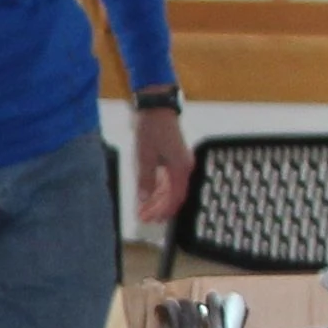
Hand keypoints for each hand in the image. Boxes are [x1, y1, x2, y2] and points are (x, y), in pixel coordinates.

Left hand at [133, 105, 192, 229]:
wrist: (156, 107)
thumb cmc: (152, 129)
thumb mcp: (145, 157)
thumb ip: (146, 180)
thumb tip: (145, 200)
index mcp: (180, 168)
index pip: (175, 198)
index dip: (164, 212)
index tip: (152, 220)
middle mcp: (183, 167)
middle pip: (173, 195)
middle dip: (159, 209)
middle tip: (145, 218)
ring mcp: (179, 161)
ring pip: (170, 188)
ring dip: (158, 200)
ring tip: (144, 210)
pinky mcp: (173, 156)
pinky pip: (167, 178)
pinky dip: (158, 188)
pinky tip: (149, 195)